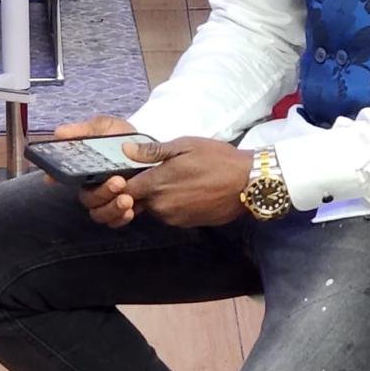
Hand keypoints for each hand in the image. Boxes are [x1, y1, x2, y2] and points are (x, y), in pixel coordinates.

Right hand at [54, 115, 140, 227]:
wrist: (149, 148)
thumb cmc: (122, 136)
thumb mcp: (105, 127)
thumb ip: (85, 130)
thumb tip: (60, 133)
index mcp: (83, 167)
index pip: (63, 175)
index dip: (55, 178)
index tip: (55, 179)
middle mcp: (92, 186)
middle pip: (87, 198)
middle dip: (102, 192)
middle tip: (118, 181)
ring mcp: (107, 199)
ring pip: (99, 213)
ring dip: (112, 208)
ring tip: (127, 199)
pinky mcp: (123, 208)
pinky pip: (115, 221)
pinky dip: (121, 218)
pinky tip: (131, 211)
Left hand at [118, 136, 254, 228]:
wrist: (248, 183)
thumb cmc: (218, 159)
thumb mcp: (185, 146)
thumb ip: (152, 151)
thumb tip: (126, 150)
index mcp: (157, 184)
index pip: (123, 190)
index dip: (121, 183)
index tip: (130, 173)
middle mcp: (161, 206)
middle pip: (139, 201)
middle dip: (144, 189)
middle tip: (162, 172)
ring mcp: (175, 218)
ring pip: (156, 208)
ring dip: (160, 197)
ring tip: (180, 180)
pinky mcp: (187, 224)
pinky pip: (171, 215)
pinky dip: (175, 205)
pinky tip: (190, 191)